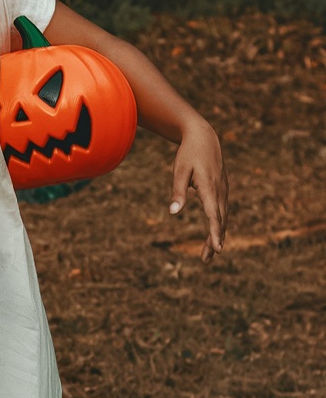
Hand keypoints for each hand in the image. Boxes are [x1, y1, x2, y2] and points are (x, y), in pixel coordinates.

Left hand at [170, 120, 227, 261]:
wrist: (204, 138)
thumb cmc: (188, 154)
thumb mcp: (179, 171)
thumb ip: (177, 192)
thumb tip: (173, 212)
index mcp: (209, 188)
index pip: (213, 215)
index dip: (215, 233)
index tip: (217, 249)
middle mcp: (220, 192)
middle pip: (220, 221)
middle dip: (214, 241)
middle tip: (206, 260)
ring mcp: (223, 191)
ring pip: (222, 218)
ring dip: (217, 235)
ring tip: (208, 254)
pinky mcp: (222, 191)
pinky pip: (222, 211)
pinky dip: (219, 225)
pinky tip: (215, 234)